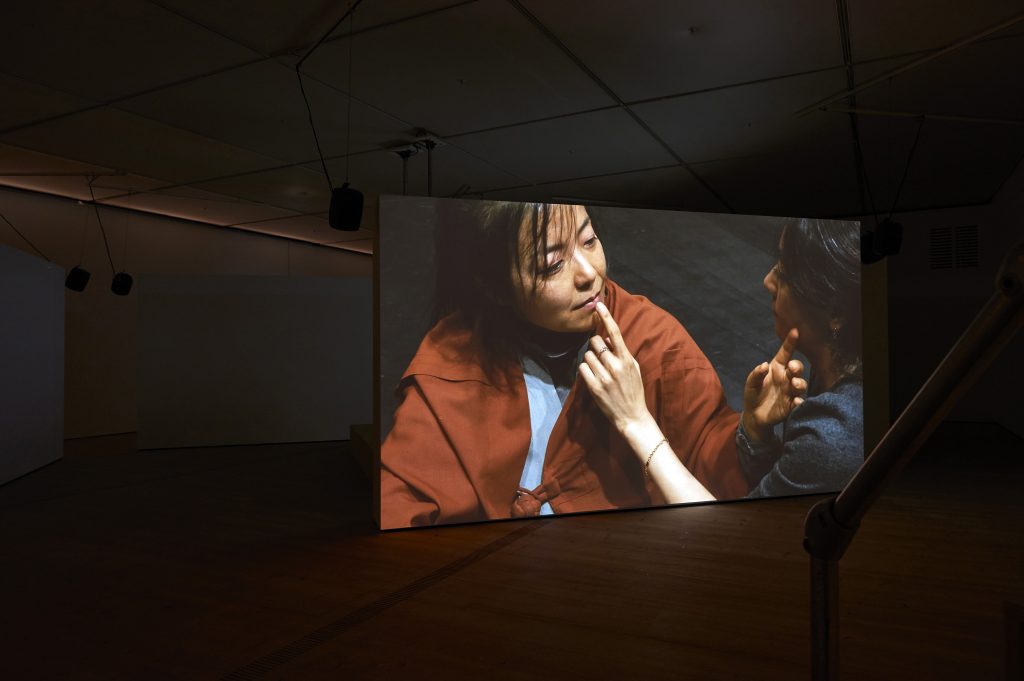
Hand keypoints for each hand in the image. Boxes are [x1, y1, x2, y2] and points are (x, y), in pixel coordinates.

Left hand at [579, 301, 656, 436]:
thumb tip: (606, 338)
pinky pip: (582, 368)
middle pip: (594, 343)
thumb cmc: (634, 390)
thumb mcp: (633, 369)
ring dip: (590, 360)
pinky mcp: (594, 387)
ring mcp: (604, 377)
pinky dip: (585, 370)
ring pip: (587, 356)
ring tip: (599, 371)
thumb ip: (621, 352)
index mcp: (627, 359)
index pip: (615, 333)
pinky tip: (594, 377)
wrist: (632, 416)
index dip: (606, 317)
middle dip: (595, 346)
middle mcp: (615, 366)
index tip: (598, 305)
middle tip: (600, 356)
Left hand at [742, 328, 805, 441]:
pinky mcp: (791, 405)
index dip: (790, 342)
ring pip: (801, 384)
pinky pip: (799, 402)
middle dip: (798, 366)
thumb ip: (756, 374)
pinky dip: (799, 402)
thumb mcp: (751, 383)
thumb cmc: (753, 394)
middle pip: (797, 368)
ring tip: (793, 385)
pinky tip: (796, 401)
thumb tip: (764, 365)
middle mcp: (786, 377)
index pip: (785, 353)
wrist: (754, 415)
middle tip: (793, 368)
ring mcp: (790, 391)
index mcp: (777, 368)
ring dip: (799, 383)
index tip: (795, 331)